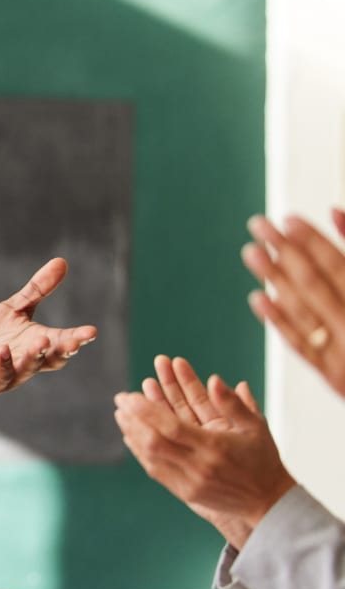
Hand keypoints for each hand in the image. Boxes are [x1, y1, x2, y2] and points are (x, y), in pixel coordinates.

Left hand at [0, 258, 99, 398]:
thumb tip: (61, 262)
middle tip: (75, 341)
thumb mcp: (15, 309)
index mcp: (39, 342)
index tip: (92, 331)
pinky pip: (0, 374)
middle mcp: (30, 361)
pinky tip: (4, 350)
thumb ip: (37, 290)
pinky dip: (4, 364)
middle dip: (64, 350)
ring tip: (41, 340)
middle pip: (52, 357)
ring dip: (35, 355)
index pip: (63, 341)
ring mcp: (11, 373)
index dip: (77, 338)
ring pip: (28, 367)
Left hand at [114, 354, 294, 547]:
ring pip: (150, 456)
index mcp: (214, 448)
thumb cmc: (263, 460)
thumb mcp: (256, 428)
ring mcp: (189, 482)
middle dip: (133, 419)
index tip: (129, 396)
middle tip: (120, 399)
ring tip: (121, 414)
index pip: (171, 427)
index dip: (146, 410)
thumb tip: (214, 379)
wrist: (269, 502)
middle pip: (153, 442)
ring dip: (132, 433)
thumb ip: (234, 404)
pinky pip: (155, 470)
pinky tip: (132, 436)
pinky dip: (141, 452)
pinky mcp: (185, 493)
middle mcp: (198, 466)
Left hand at [245, 212, 344, 399]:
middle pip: (316, 285)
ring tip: (252, 252)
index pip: (342, 268)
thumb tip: (335, 212)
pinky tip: (259, 298)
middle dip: (285, 252)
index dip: (314, 241)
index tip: (289, 219)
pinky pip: (301, 346)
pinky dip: (279, 321)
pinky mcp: (334, 377)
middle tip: (258, 224)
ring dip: (274, 280)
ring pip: (303, 313)